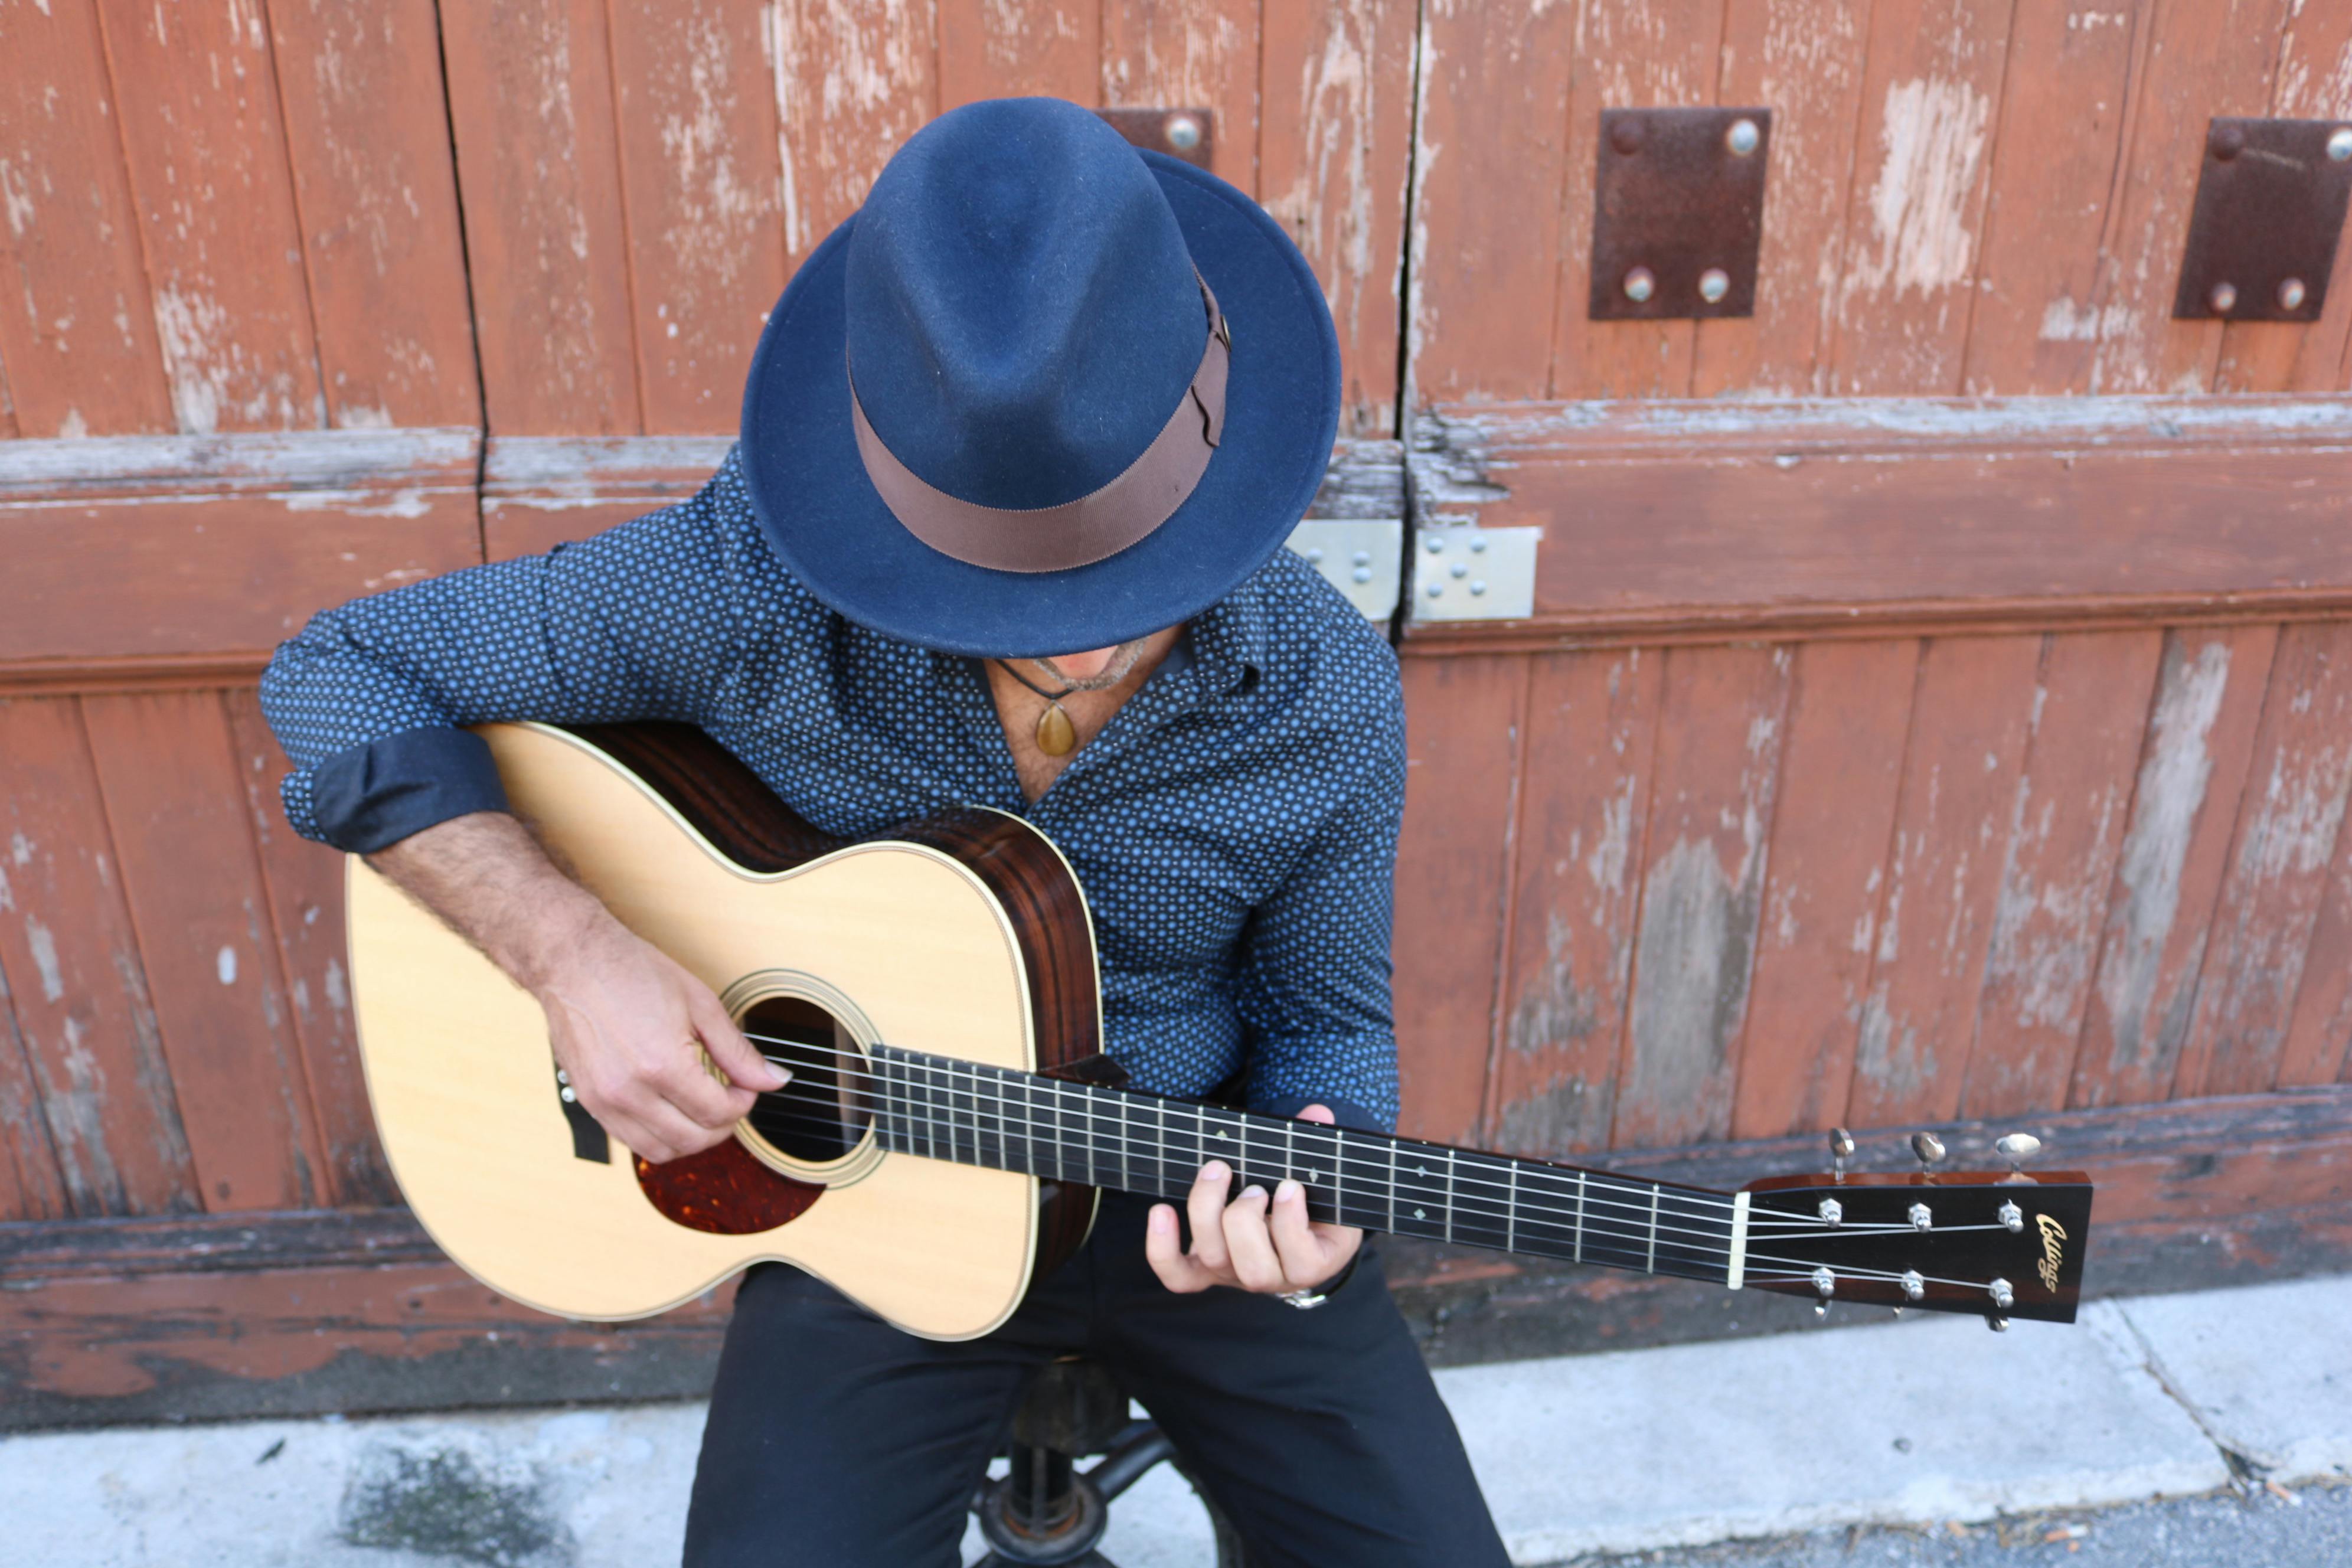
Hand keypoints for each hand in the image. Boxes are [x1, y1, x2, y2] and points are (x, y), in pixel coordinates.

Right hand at [533, 913, 786, 1163]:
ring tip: (702, 1107)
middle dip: (722, 1125)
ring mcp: (604, 1102)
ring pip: (661, 1151)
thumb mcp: (700, 1005)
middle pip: (692, 1140)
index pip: (718, 1113)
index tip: (745, 1086)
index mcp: (661, 1066)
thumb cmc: (632, 973)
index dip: (743, 1103)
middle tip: (730, 1098)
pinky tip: (671, 1108)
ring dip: (691, 1137)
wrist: (574, 962)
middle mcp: (629, 1092)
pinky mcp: (588, 1103)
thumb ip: (738, 1051)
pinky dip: (659, 1135)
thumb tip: (775, 1080)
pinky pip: (631, 1141)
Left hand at [1144, 1104, 1362, 1295]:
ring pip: (1214, 1260)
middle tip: (1254, 1187)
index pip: (1305, 1264)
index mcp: (1312, 1262)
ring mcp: (1234, 1274)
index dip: (1292, 1223)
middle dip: (1247, 1220)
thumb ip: (1319, 1147)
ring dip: (1208, 1212)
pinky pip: (1177, 1275)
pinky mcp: (1204, 1271)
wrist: (1291, 1230)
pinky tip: (1162, 1211)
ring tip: (1218, 1172)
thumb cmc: (1311, 1201)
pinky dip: (1162, 1248)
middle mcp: (1271, 1277)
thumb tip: (1317, 1112)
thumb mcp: (1325, 1180)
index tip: (1290, 1186)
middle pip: (1253, 1270)